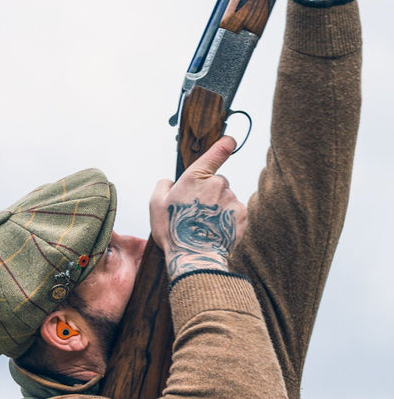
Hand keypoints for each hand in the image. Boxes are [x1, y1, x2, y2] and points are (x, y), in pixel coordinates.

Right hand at [150, 136, 247, 279]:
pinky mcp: (241, 214)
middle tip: (196, 213)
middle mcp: (217, 184)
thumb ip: (163, 185)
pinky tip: (216, 230)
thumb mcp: (155, 205)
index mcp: (195, 177)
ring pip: (226, 198)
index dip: (224, 145)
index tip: (230, 142)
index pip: (216, 153)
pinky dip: (227, 219)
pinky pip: (235, 212)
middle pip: (217, 182)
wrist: (194, 257)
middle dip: (210, 193)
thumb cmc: (173, 231)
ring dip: (218, 208)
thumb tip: (170, 181)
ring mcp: (231, 199)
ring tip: (205, 226)